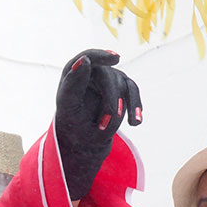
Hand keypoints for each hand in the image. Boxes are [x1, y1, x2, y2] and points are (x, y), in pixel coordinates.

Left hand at [55, 49, 142, 199]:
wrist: (80, 149)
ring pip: (123, 83)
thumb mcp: (69, 113)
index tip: (112, 58)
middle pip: (106, 76)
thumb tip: (81, 60)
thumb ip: (73, 86)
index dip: (96, 56)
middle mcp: (89, 78)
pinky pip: (132, 93)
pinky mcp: (120, 93)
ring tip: (128, 124)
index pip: (82, 61)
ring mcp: (106, 84)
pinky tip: (136, 123)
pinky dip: (135, 107)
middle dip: (109, 100)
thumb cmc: (70, 133)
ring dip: (127, 104)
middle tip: (107, 125)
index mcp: (70, 82)